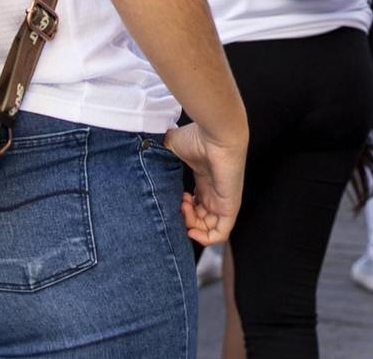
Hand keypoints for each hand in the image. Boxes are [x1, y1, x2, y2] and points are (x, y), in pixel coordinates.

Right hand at [167, 122, 244, 245]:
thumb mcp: (170, 148)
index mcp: (204, 180)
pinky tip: (192, 229)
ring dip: (190, 225)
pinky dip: (205, 238)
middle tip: (176, 204)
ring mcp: (223, 200)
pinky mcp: (231, 206)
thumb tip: (141, 163)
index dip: (179, 209)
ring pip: (208, 228)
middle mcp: (214, 192)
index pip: (194, 206)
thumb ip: (159, 159)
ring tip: (182, 207)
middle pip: (200, 219)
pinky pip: (221, 233)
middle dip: (183, 218)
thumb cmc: (197, 136)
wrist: (216, 133)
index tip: (169, 200)